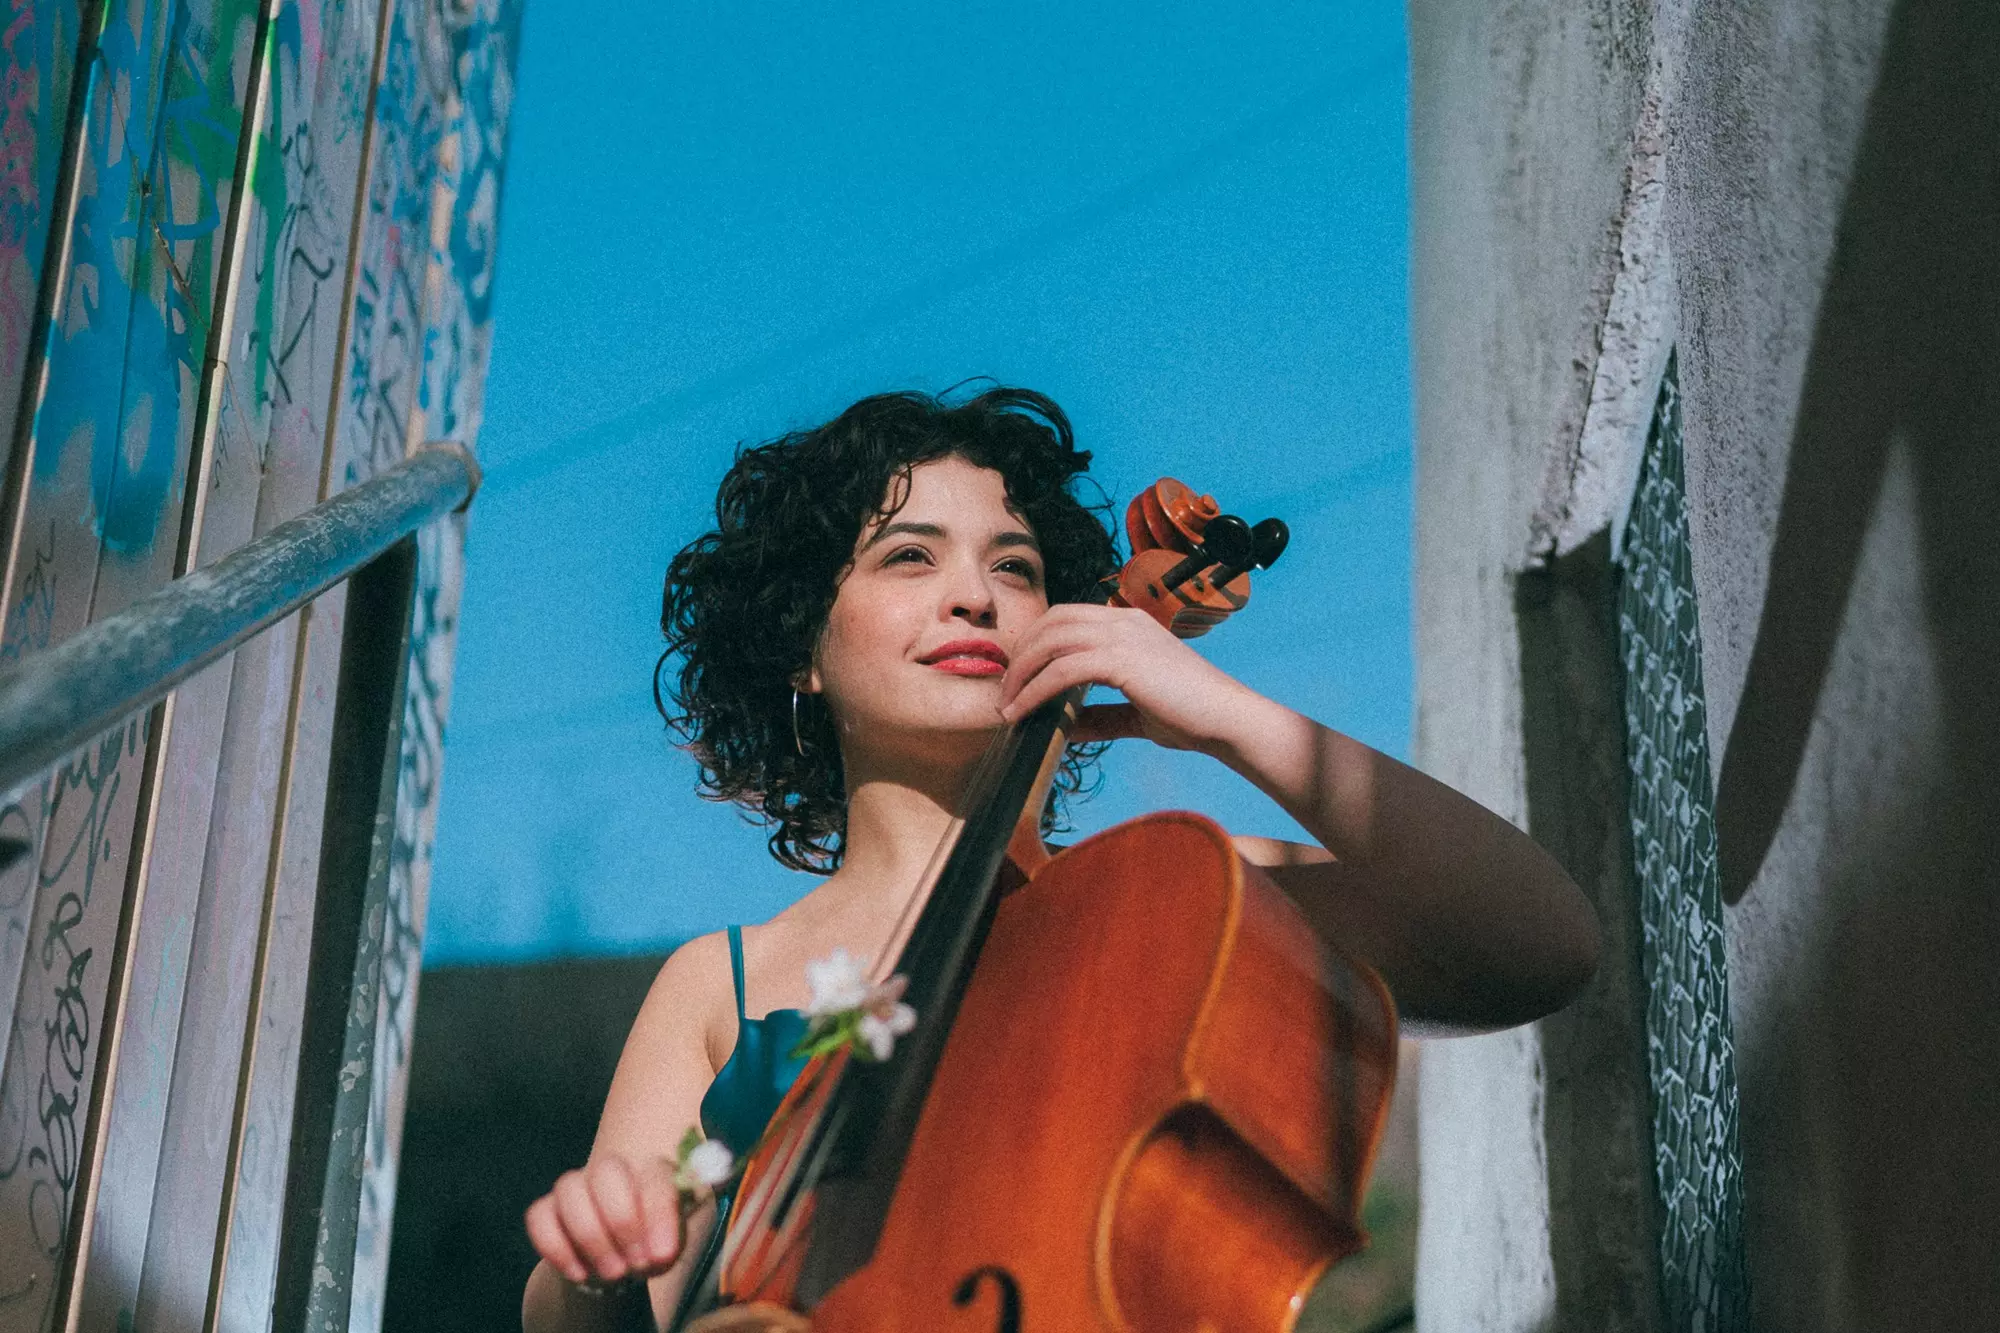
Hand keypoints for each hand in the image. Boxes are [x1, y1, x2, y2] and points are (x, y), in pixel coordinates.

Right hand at [525, 1154, 683, 1289]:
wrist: (615, 1266)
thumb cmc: (647, 1251)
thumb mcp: (665, 1252)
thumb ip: (665, 1247)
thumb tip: (659, 1253)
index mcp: (649, 1173)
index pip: (654, 1178)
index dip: (658, 1215)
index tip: (662, 1254)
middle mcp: (610, 1172)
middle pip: (606, 1170)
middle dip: (621, 1219)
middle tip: (636, 1262)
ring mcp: (575, 1187)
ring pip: (569, 1189)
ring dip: (591, 1237)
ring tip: (613, 1273)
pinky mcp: (546, 1210)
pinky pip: (538, 1217)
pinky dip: (557, 1248)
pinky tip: (579, 1273)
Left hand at [996, 604, 1258, 751]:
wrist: (1230, 722)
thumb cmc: (1193, 718)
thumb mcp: (1138, 713)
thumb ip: (1101, 715)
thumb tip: (1064, 728)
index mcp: (1130, 623)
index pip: (1068, 616)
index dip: (1037, 641)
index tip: (1020, 675)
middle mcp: (1124, 620)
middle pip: (1052, 620)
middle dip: (1022, 653)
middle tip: (1005, 689)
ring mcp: (1124, 636)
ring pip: (1051, 641)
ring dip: (1021, 672)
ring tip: (1007, 704)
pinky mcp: (1123, 660)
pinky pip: (1063, 669)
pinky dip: (1035, 690)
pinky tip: (1022, 712)